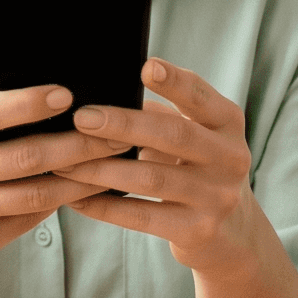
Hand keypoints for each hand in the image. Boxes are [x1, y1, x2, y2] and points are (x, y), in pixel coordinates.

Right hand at [0, 73, 121, 272]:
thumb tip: (26, 72)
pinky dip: (59, 202)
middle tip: (114, 130)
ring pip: (34, 195)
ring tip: (110, 160)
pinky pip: (27, 220)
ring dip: (79, 177)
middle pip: (23, 157)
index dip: (28, 103)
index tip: (67, 93)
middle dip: (76, 142)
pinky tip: (82, 186)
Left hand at [54, 58, 275, 280]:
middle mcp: (230, 158)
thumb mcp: (194, 135)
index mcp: (227, 124)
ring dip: (101, 169)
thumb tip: (101, 95)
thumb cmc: (197, 167)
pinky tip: (76, 198)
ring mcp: (217, 197)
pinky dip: (104, 206)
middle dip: (124, 125)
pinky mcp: (198, 230)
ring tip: (65, 162)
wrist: (232, 231)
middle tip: (82, 118)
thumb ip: (159, 115)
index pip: (202, 97)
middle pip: (174, 136)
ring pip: (151, 179)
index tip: (146, 66)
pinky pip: (141, 216)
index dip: (175, 82)